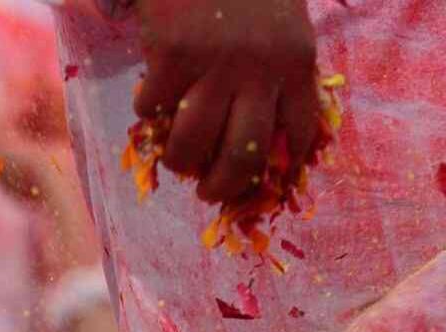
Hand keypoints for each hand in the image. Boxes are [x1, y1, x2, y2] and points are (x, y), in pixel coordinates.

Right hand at [133, 0, 318, 201]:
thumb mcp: (283, 26)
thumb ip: (279, 72)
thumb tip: (265, 138)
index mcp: (296, 61)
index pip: (298, 132)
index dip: (279, 167)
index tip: (260, 181)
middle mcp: (260, 69)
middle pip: (243, 154)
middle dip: (223, 185)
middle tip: (208, 192)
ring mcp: (214, 64)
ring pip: (192, 144)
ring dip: (180, 161)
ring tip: (176, 159)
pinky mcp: (172, 57)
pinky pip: (152, 109)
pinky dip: (147, 112)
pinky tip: (152, 98)